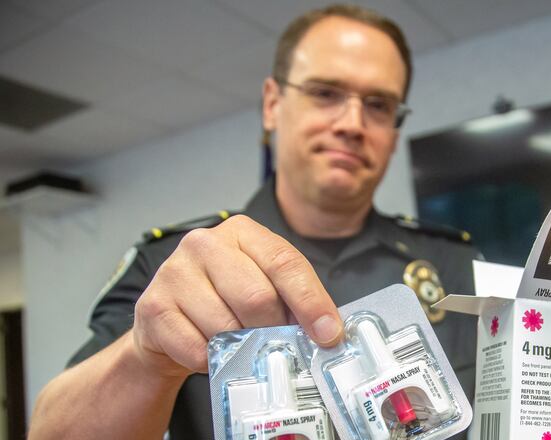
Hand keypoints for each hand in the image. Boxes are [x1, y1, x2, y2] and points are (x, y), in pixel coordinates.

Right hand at [130, 215, 343, 376]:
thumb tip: (328, 332)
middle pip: (258, 296)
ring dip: (240, 346)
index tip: (329, 334)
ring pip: (227, 325)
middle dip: (273, 330)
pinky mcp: (152, 306)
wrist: (168, 324)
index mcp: (242, 232)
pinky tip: (210, 350)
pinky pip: (197, 348)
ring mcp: (174, 272)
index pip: (286, 263)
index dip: (311, 302)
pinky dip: (211, 360)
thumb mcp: (264, 286)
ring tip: (239, 344)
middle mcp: (205, 243)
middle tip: (275, 344)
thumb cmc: (226, 302)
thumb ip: (293, 300)